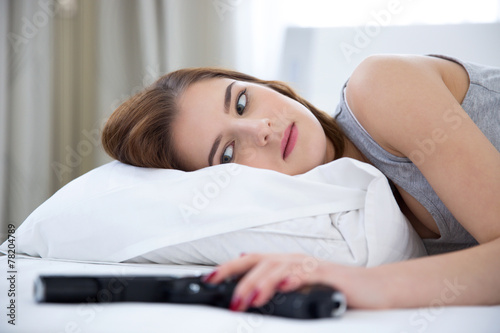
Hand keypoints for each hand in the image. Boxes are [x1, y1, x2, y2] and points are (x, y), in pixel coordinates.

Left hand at [202, 253, 366, 311]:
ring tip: (248, 299)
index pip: (251, 261)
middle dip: (239, 278)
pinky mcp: (330, 276)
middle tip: (226, 297)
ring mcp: (312, 266)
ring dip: (261, 284)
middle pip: (261, 262)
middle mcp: (295, 260)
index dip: (228, 268)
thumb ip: (277, 282)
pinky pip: (309, 274)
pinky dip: (294, 279)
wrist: (372, 288)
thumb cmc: (335, 288)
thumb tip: (251, 278)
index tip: (209, 280)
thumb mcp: (300, 286)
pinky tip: (284, 286)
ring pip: (280, 269)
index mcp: (286, 263)